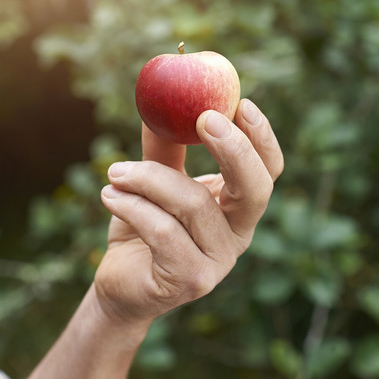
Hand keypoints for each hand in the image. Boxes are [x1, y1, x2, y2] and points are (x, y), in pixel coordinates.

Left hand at [93, 99, 283, 326]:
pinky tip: (110, 196)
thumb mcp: (154, 180)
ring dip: (149, 178)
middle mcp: (238, 234)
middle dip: (234, 150)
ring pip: (194, 205)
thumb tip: (161, 97)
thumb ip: (165, 145)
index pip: (268, 170)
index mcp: (238, 206)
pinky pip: (163, 231)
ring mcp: (218, 261)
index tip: (239, 102)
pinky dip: (132, 207)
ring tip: (115, 171)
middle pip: (256, 189)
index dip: (261, 137)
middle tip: (203, 118)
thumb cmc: (143, 227)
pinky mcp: (189, 279)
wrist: (119, 282)